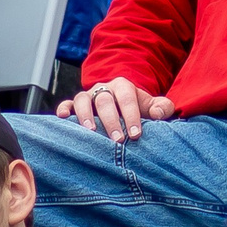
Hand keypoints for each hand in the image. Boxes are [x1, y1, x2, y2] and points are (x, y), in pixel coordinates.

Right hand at [55, 78, 173, 140]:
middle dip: (111, 120)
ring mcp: (88, 96)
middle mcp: (104, 89)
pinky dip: (64, 109)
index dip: (131, 116)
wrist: (122, 104)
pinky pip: (67, 103)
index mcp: (124, 87)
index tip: (136, 134)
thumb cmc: (138, 109)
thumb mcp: (153, 106)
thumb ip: (163, 107)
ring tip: (90, 132)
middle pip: (105, 100)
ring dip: (86, 115)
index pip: (127, 98)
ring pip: (83, 100)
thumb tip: (159, 114)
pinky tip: (64, 118)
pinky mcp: (75, 104)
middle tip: (117, 139)